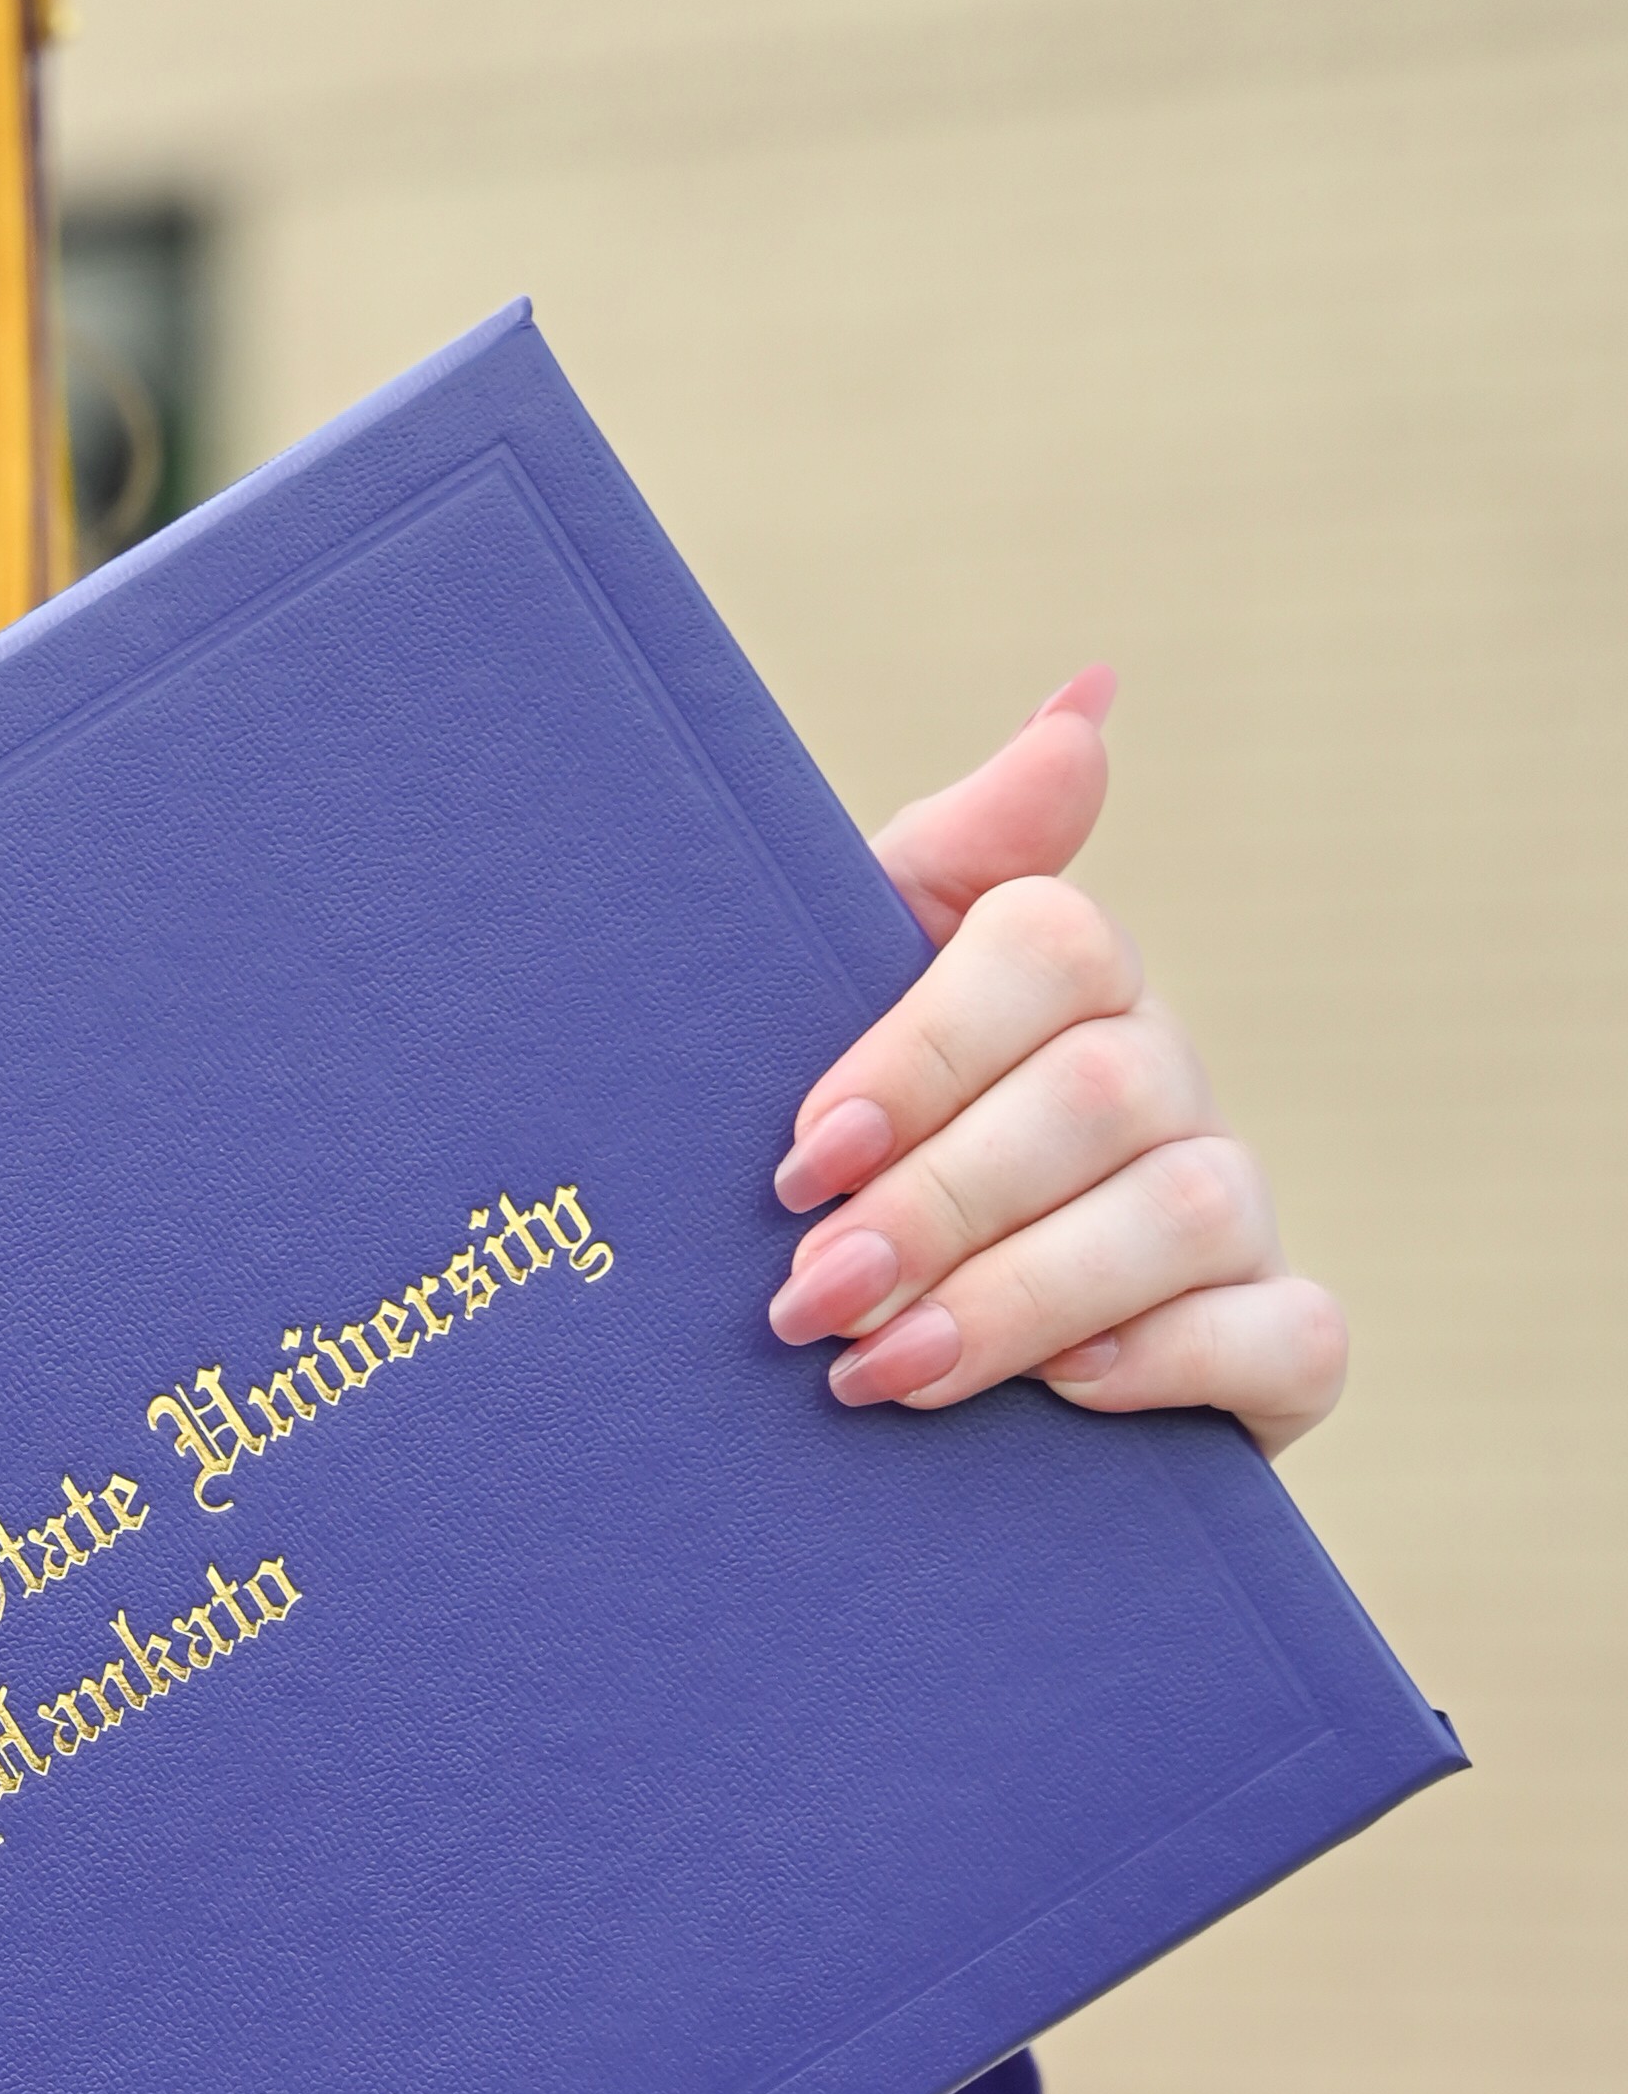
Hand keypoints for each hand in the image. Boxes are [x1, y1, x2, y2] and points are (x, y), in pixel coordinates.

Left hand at [768, 671, 1345, 1453]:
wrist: (866, 1362)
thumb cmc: (845, 1164)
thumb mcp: (835, 1000)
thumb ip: (941, 859)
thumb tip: (1090, 702)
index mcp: (1064, 983)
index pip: (1050, 945)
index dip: (926, 1047)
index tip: (804, 1155)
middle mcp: (1164, 1076)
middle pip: (1103, 1089)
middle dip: (940, 1204)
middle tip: (811, 1297)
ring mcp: (1233, 1208)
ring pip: (1185, 1208)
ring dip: (1019, 1298)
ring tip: (878, 1370)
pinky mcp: (1275, 1347)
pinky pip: (1288, 1334)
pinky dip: (1175, 1360)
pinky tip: (1065, 1392)